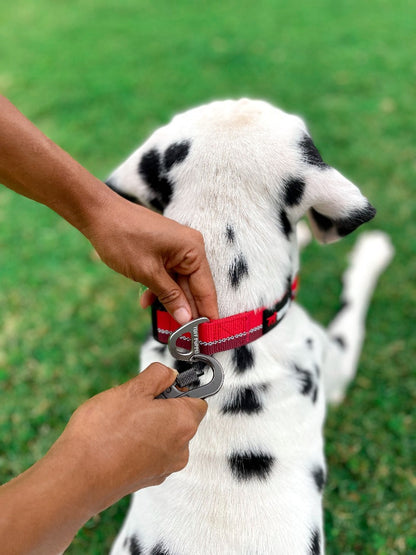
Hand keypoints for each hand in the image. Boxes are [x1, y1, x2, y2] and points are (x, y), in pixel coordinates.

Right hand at [0, 363, 206, 553]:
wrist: (77, 478)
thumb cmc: (105, 432)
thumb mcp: (132, 389)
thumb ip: (158, 376)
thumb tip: (170, 375)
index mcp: (183, 423)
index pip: (197, 400)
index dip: (179, 389)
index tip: (159, 386)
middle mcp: (181, 449)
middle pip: (180, 418)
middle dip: (160, 407)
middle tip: (132, 403)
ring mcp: (165, 467)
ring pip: (163, 436)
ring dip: (148, 426)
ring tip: (120, 424)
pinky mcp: (148, 480)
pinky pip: (150, 453)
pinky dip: (139, 444)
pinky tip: (116, 441)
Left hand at [84, 195, 218, 323]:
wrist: (98, 214)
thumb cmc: (123, 238)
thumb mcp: (147, 273)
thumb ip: (170, 296)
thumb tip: (186, 319)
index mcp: (193, 250)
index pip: (206, 288)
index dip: (208, 312)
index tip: (211, 335)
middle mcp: (190, 248)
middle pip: (194, 287)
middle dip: (187, 310)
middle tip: (187, 337)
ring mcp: (176, 249)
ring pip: (179, 283)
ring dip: (170, 301)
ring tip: (166, 325)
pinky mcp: (164, 251)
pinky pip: (167, 275)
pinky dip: (159, 288)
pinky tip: (146, 301)